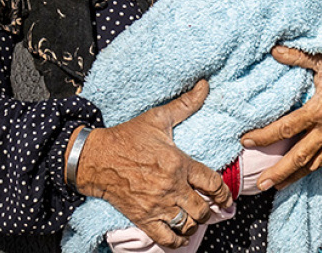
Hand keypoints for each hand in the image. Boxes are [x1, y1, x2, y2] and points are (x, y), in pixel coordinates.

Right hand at [74, 81, 231, 249]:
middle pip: (203, 209)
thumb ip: (185, 105)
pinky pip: (166, 238)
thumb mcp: (158, 118)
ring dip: (195, 223)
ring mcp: (157, 205)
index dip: (224, 193)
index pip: (213, 183)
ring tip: (196, 218)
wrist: (95, 158)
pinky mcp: (143, 218)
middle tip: (212, 208)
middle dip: (211, 210)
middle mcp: (171, 187)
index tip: (226, 197)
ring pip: (187, 224)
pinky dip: (177, 240)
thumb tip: (204, 85)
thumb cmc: (128, 137)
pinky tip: (181, 235)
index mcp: (179, 163)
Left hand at [240, 44, 321, 190]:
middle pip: (299, 156)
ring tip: (279, 186)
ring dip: (296, 176)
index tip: (246, 141)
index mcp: (321, 109)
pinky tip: (305, 172)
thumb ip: (297, 56)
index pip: (286, 128)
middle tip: (261, 184)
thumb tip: (273, 50)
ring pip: (315, 162)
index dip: (264, 136)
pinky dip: (316, 167)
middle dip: (279, 171)